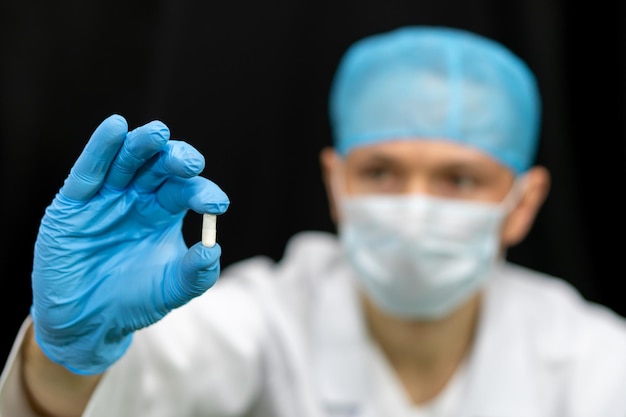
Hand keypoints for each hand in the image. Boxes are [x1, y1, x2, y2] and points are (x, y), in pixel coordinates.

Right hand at [30, 114, 229, 374]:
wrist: (87, 323)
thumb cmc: (134, 301)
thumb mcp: (171, 290)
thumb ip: (195, 274)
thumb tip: (213, 250)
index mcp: (164, 211)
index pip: (186, 190)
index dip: (202, 192)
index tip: (217, 204)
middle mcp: (137, 197)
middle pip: (159, 166)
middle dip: (176, 160)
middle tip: (190, 164)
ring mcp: (106, 197)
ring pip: (126, 161)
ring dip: (142, 145)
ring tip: (159, 134)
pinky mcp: (73, 204)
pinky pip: (89, 172)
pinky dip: (101, 149)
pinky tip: (115, 127)